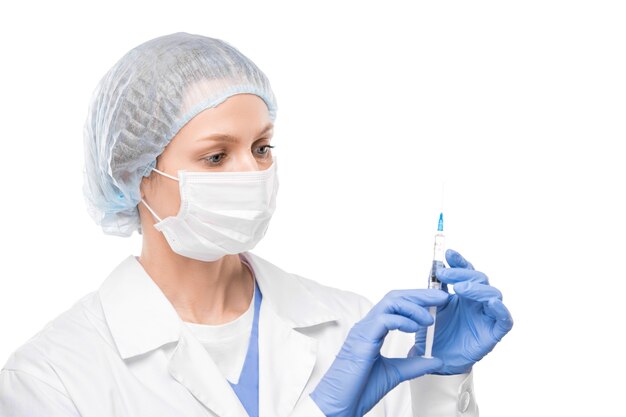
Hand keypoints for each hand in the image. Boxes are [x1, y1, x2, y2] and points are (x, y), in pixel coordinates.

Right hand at [310, 289, 448, 416]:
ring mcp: (364, 330)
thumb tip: (436, 360)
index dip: (417, 300)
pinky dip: (402, 320)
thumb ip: (414, 364)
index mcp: (374, 330)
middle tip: (441, 298)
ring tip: (429, 318)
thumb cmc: (359, 389)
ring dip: (413, 306)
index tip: (438, 302)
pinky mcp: (362, 339)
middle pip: (395, 298)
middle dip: (420, 295)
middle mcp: (368, 326)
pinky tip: (414, 328)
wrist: (340, 403)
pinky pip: (384, 320)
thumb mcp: (395, 373)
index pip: (396, 305)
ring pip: (390, 303)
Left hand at [408, 249, 513, 374]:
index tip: (448, 254)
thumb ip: (435, 289)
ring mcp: (487, 315)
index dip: (459, 261)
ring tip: (460, 289)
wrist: (436, 358)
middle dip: (463, 274)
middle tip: (446, 275)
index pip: (466, 271)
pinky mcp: (494, 332)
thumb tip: (435, 268)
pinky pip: (505, 319)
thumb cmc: (436, 332)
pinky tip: (490, 303)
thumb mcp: (431, 306)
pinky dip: (500, 310)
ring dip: (478, 289)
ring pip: (493, 294)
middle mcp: (477, 301)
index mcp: (464, 293)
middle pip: (480, 279)